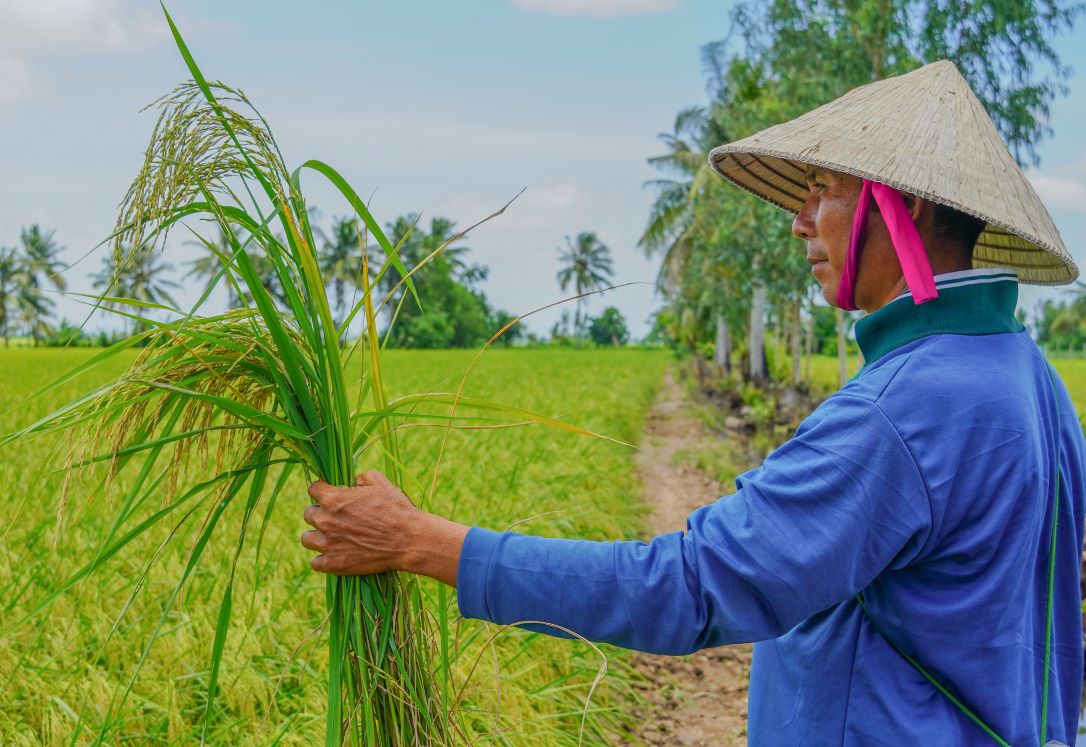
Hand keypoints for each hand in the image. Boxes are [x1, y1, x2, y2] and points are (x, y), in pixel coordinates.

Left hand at [302, 470, 468, 585]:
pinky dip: (323, 559)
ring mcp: (328, 544)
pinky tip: (335, 553)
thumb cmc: (396, 509)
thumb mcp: (379, 482)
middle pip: (308, 514)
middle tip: (336, 516)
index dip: (323, 490)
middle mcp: (326, 521)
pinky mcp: (334, 564)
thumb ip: (360, 477)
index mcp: (333, 499)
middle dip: (320, 512)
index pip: (313, 489)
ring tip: (331, 536)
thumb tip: (353, 481)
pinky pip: (315, 562)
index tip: (330, 494)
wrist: (409, 540)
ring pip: (307, 539)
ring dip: (317, 536)